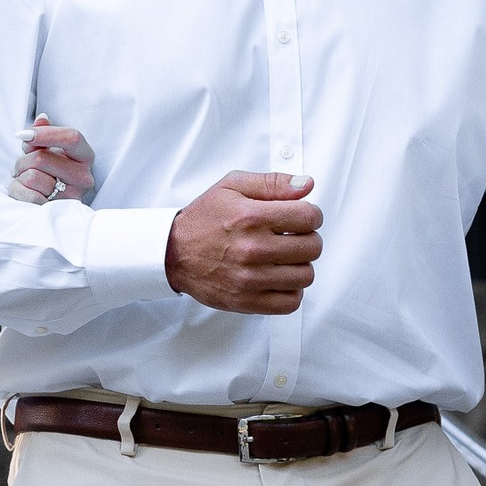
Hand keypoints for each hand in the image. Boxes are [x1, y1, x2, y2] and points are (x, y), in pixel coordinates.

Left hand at [11, 118, 96, 204]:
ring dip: (21, 176)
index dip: (45, 134)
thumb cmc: (48, 170)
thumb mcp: (47, 149)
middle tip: (23, 166)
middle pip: (42, 158)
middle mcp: (84, 177)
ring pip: (32, 177)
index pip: (72, 138)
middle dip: (23, 160)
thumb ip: (43, 133)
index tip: (22, 134)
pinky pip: (27, 196)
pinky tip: (24, 191)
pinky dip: (18, 190)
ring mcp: (72, 196)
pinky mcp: (57, 210)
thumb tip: (42, 118)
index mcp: (85, 156)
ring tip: (26, 179)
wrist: (48, 200)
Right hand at [164, 170, 321, 312]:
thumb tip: (307, 184)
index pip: (309, 217)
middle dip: (308, 238)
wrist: (173, 253)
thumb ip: (272, 183)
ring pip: (305, 276)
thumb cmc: (203, 219)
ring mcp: (250, 279)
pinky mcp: (246, 301)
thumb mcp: (232, 187)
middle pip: (312, 247)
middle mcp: (252, 249)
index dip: (311, 214)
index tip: (302, 217)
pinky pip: (290, 302)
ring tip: (284, 258)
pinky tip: (279, 278)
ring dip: (300, 265)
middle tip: (292, 237)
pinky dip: (291, 291)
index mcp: (250, 217)